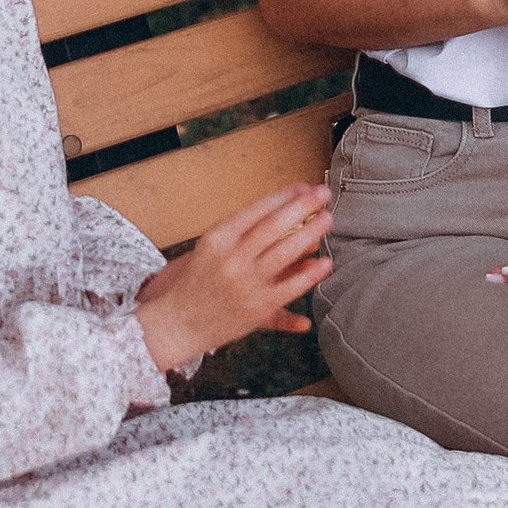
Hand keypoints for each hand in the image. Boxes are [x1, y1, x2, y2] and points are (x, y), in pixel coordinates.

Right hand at [135, 183, 332, 368]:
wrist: (180, 321)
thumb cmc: (200, 278)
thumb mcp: (214, 246)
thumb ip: (246, 230)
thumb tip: (286, 211)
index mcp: (219, 237)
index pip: (258, 209)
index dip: (285, 196)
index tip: (304, 187)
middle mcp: (232, 257)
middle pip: (275, 225)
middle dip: (304, 206)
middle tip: (323, 193)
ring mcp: (246, 283)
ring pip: (286, 251)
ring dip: (311, 232)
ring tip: (327, 218)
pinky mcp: (258, 308)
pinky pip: (291, 287)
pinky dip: (310, 274)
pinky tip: (325, 262)